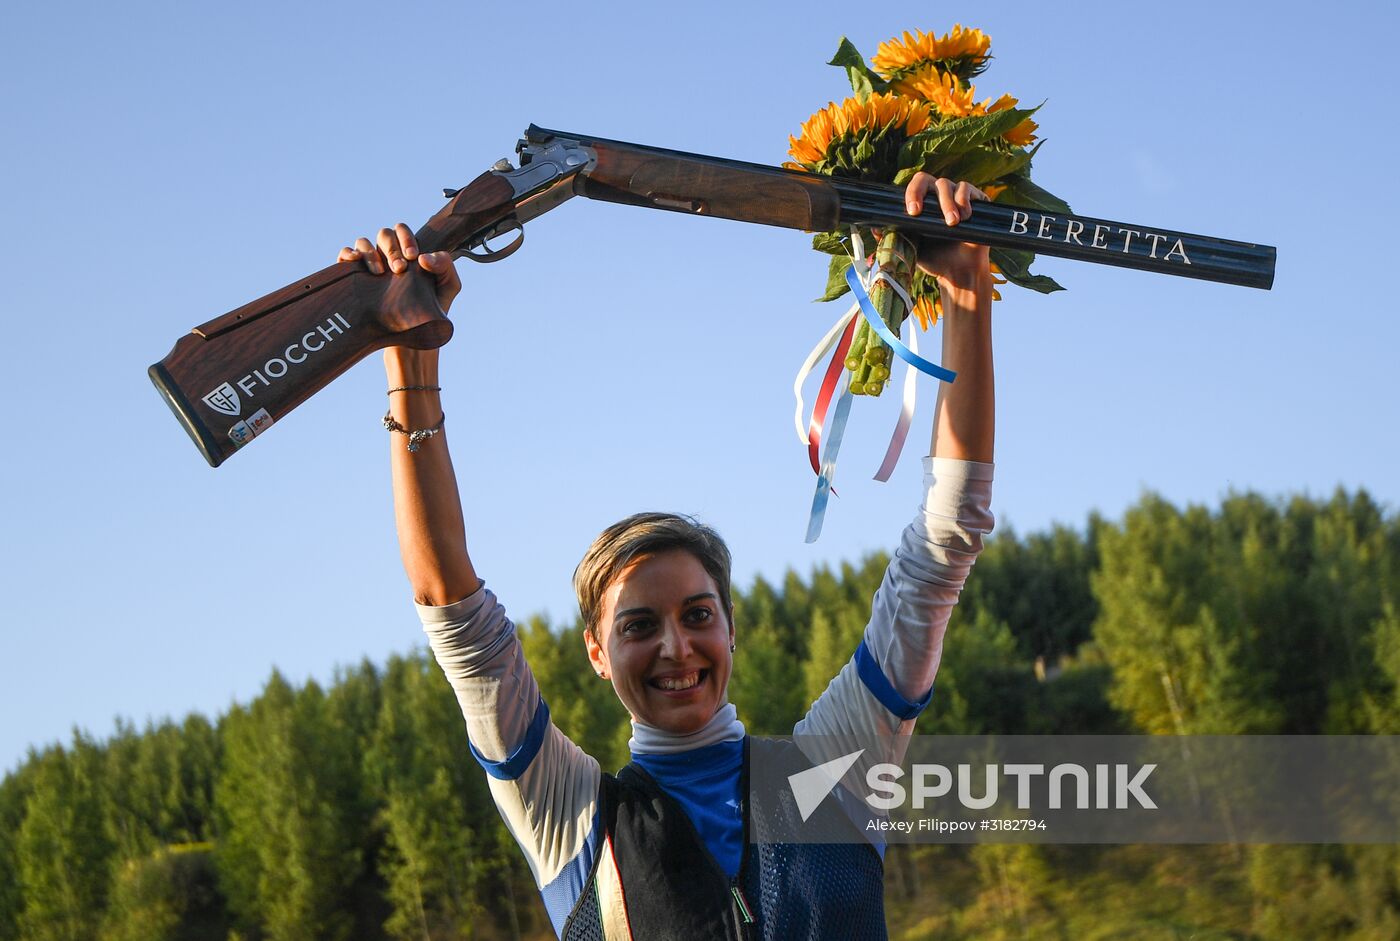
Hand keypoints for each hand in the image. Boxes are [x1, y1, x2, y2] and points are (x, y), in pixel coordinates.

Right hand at [337, 223, 461, 313]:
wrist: (412, 339)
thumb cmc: (431, 310)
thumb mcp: (448, 287)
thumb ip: (445, 266)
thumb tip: (422, 257)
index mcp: (407, 253)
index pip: (402, 232)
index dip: (406, 238)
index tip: (412, 257)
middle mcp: (387, 256)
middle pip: (384, 235)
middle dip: (392, 248)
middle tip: (400, 269)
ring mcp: (370, 266)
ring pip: (362, 242)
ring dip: (370, 252)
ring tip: (380, 273)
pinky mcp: (355, 277)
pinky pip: (345, 256)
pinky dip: (348, 254)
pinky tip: (356, 262)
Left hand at [903, 173, 990, 286]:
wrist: (958, 273)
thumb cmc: (933, 260)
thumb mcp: (910, 248)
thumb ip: (894, 237)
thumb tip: (873, 227)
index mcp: (923, 204)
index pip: (915, 187)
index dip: (912, 193)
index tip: (913, 211)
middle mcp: (939, 197)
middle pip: (931, 180)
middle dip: (927, 194)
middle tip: (926, 213)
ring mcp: (957, 198)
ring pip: (950, 185)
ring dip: (949, 203)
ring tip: (952, 223)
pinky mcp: (976, 201)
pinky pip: (969, 189)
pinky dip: (966, 200)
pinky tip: (965, 215)